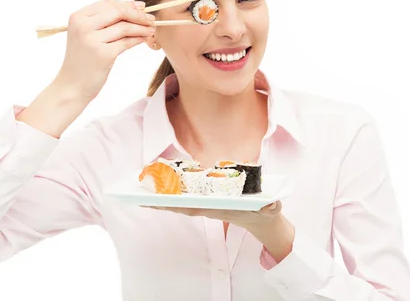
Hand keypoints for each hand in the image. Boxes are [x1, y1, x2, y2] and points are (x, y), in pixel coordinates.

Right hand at [54, 0, 155, 101]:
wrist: (72, 86)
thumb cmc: (83, 60)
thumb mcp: (88, 35)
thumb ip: (106, 21)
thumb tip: (136, 7)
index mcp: (78, 17)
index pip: (108, 2)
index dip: (127, 4)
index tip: (142, 8)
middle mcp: (83, 26)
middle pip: (118, 11)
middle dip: (138, 14)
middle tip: (151, 19)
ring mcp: (92, 40)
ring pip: (124, 26)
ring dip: (142, 27)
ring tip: (151, 29)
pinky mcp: (103, 54)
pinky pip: (126, 42)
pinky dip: (138, 39)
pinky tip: (144, 39)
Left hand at [145, 201, 282, 232]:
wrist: (264, 219)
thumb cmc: (265, 210)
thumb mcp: (271, 209)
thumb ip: (271, 207)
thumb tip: (271, 204)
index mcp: (219, 208)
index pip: (193, 207)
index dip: (175, 204)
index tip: (158, 202)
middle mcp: (209, 207)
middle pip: (180, 206)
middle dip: (160, 203)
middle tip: (138, 198)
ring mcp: (207, 205)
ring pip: (180, 202)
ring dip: (161, 199)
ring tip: (141, 194)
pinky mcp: (207, 200)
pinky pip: (185, 198)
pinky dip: (171, 195)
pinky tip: (159, 190)